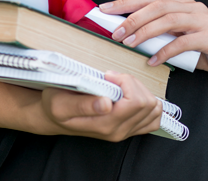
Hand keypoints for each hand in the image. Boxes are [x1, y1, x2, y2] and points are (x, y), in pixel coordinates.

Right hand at [0, 72, 162, 140]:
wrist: (54, 117)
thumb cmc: (56, 105)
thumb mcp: (61, 102)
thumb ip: (83, 104)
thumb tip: (106, 103)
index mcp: (105, 124)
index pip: (136, 102)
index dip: (126, 82)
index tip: (108, 75)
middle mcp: (118, 131)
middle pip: (147, 103)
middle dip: (133, 83)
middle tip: (113, 78)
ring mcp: (125, 131)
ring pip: (153, 109)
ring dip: (140, 90)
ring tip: (121, 85)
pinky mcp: (129, 129)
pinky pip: (153, 119)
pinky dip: (148, 103)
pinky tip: (132, 94)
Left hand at [100, 0, 207, 93]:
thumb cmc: (202, 48)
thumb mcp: (177, 37)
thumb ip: (159, 33)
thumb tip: (126, 35)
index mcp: (181, 3)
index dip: (126, 2)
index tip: (105, 9)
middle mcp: (191, 6)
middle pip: (156, 6)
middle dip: (132, 18)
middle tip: (115, 32)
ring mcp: (203, 20)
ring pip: (168, 20)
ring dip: (145, 32)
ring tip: (128, 43)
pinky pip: (184, 42)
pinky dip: (165, 51)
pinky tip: (153, 60)